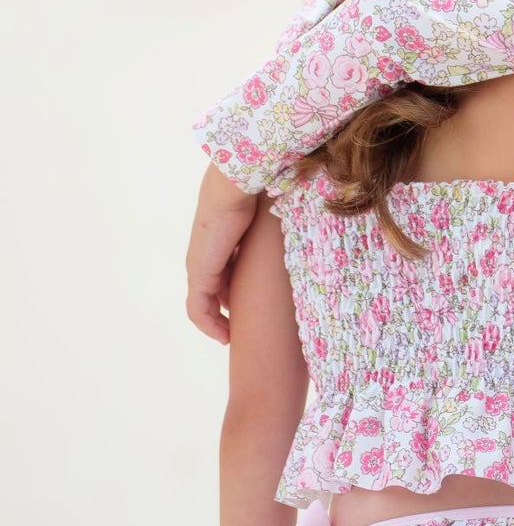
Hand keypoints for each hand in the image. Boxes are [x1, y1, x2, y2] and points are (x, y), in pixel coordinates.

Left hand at [187, 166, 259, 344]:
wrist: (234, 188)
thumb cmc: (255, 197)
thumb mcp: (265, 222)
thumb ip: (274, 231)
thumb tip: (303, 225)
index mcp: (219, 245)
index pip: (223, 276)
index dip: (235, 294)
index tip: (253, 308)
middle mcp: (204, 259)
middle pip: (214, 293)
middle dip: (229, 311)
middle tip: (249, 326)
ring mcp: (199, 268)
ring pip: (204, 305)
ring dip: (218, 323)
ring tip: (235, 337)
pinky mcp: (199, 275)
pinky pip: (198, 309)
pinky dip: (209, 325)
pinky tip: (225, 336)